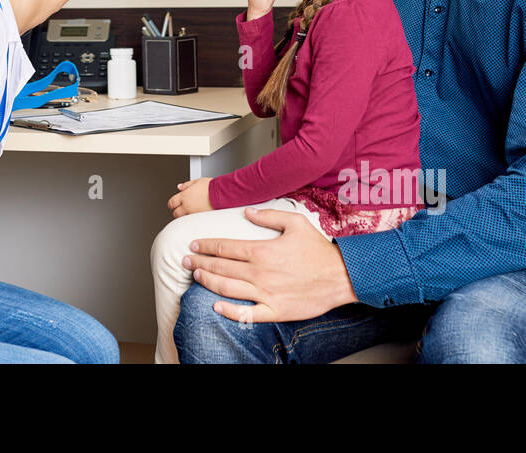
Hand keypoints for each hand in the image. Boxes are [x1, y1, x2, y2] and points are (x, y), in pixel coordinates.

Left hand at [167, 177, 212, 217]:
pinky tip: (197, 215)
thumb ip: (186, 185)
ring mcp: (194, 214)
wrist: (223, 194)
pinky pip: (193, 221)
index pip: (171, 203)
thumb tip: (180, 187)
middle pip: (175, 213)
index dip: (172, 204)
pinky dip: (192, 219)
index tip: (173, 204)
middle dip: (177, 211)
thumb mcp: (197, 181)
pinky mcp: (201, 219)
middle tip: (181, 208)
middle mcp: (187, 206)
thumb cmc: (212, 187)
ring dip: (184, 216)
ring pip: (183, 219)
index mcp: (185, 196)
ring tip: (190, 212)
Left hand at [182, 207, 357, 322]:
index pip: (225, 247)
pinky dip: (229, 311)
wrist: (340, 276)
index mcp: (262, 250)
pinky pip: (247, 314)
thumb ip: (268, 215)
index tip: (193, 244)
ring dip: (207, 282)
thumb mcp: (295, 223)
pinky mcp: (275, 310)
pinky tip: (216, 306)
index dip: (205, 246)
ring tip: (196, 277)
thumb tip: (247, 211)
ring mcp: (266, 293)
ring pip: (227, 288)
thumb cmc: (319, 250)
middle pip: (220, 268)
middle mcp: (260, 273)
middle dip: (199, 263)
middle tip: (185, 261)